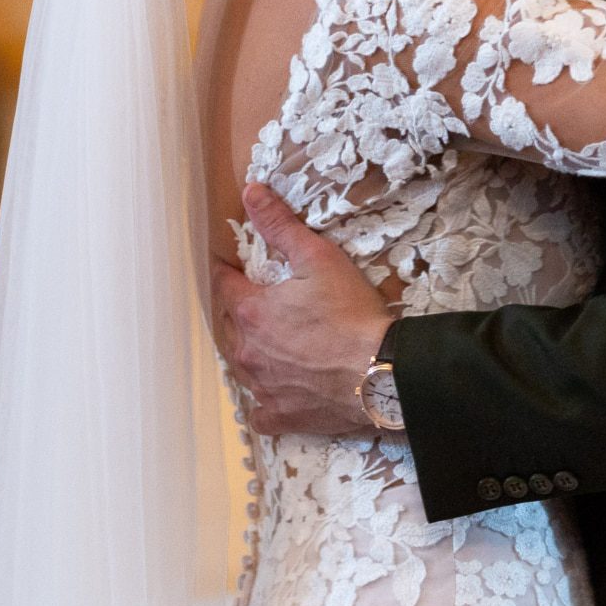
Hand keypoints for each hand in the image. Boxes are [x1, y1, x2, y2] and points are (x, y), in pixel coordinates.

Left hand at [211, 182, 395, 435]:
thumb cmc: (351, 314)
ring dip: (250, 351)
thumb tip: (251, 191)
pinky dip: (265, 399)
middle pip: (229, 326)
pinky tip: (277, 391)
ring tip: (268, 342)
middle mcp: (248, 351)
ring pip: (242, 366)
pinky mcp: (281, 414)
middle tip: (256, 302)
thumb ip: (280, 225)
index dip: (227, 272)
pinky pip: (261, 409)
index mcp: (252, 312)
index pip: (224, 285)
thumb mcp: (319, 258)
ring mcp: (262, 386)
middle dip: (238, 311)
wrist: (380, 373)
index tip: (231, 265)